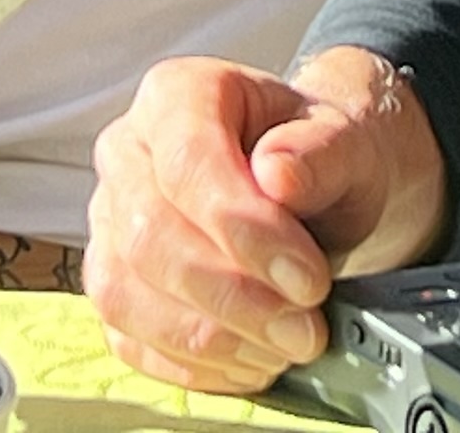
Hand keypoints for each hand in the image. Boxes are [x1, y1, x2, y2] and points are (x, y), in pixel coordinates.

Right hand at [88, 50, 445, 392]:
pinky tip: (252, 359)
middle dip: (235, 298)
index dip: (245, 230)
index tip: (308, 278)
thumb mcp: (348, 142)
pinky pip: (129, 338)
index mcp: (178, 95)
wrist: (315, 190)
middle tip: (306, 327)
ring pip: (127, 294)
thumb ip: (322, 151)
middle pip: (149, 237)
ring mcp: (110, 221)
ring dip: (215, 339)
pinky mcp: (114, 282)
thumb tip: (278, 174)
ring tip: (286, 344)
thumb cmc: (321, 159)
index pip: (187, 162)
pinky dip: (195, 365)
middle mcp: (127, 152)